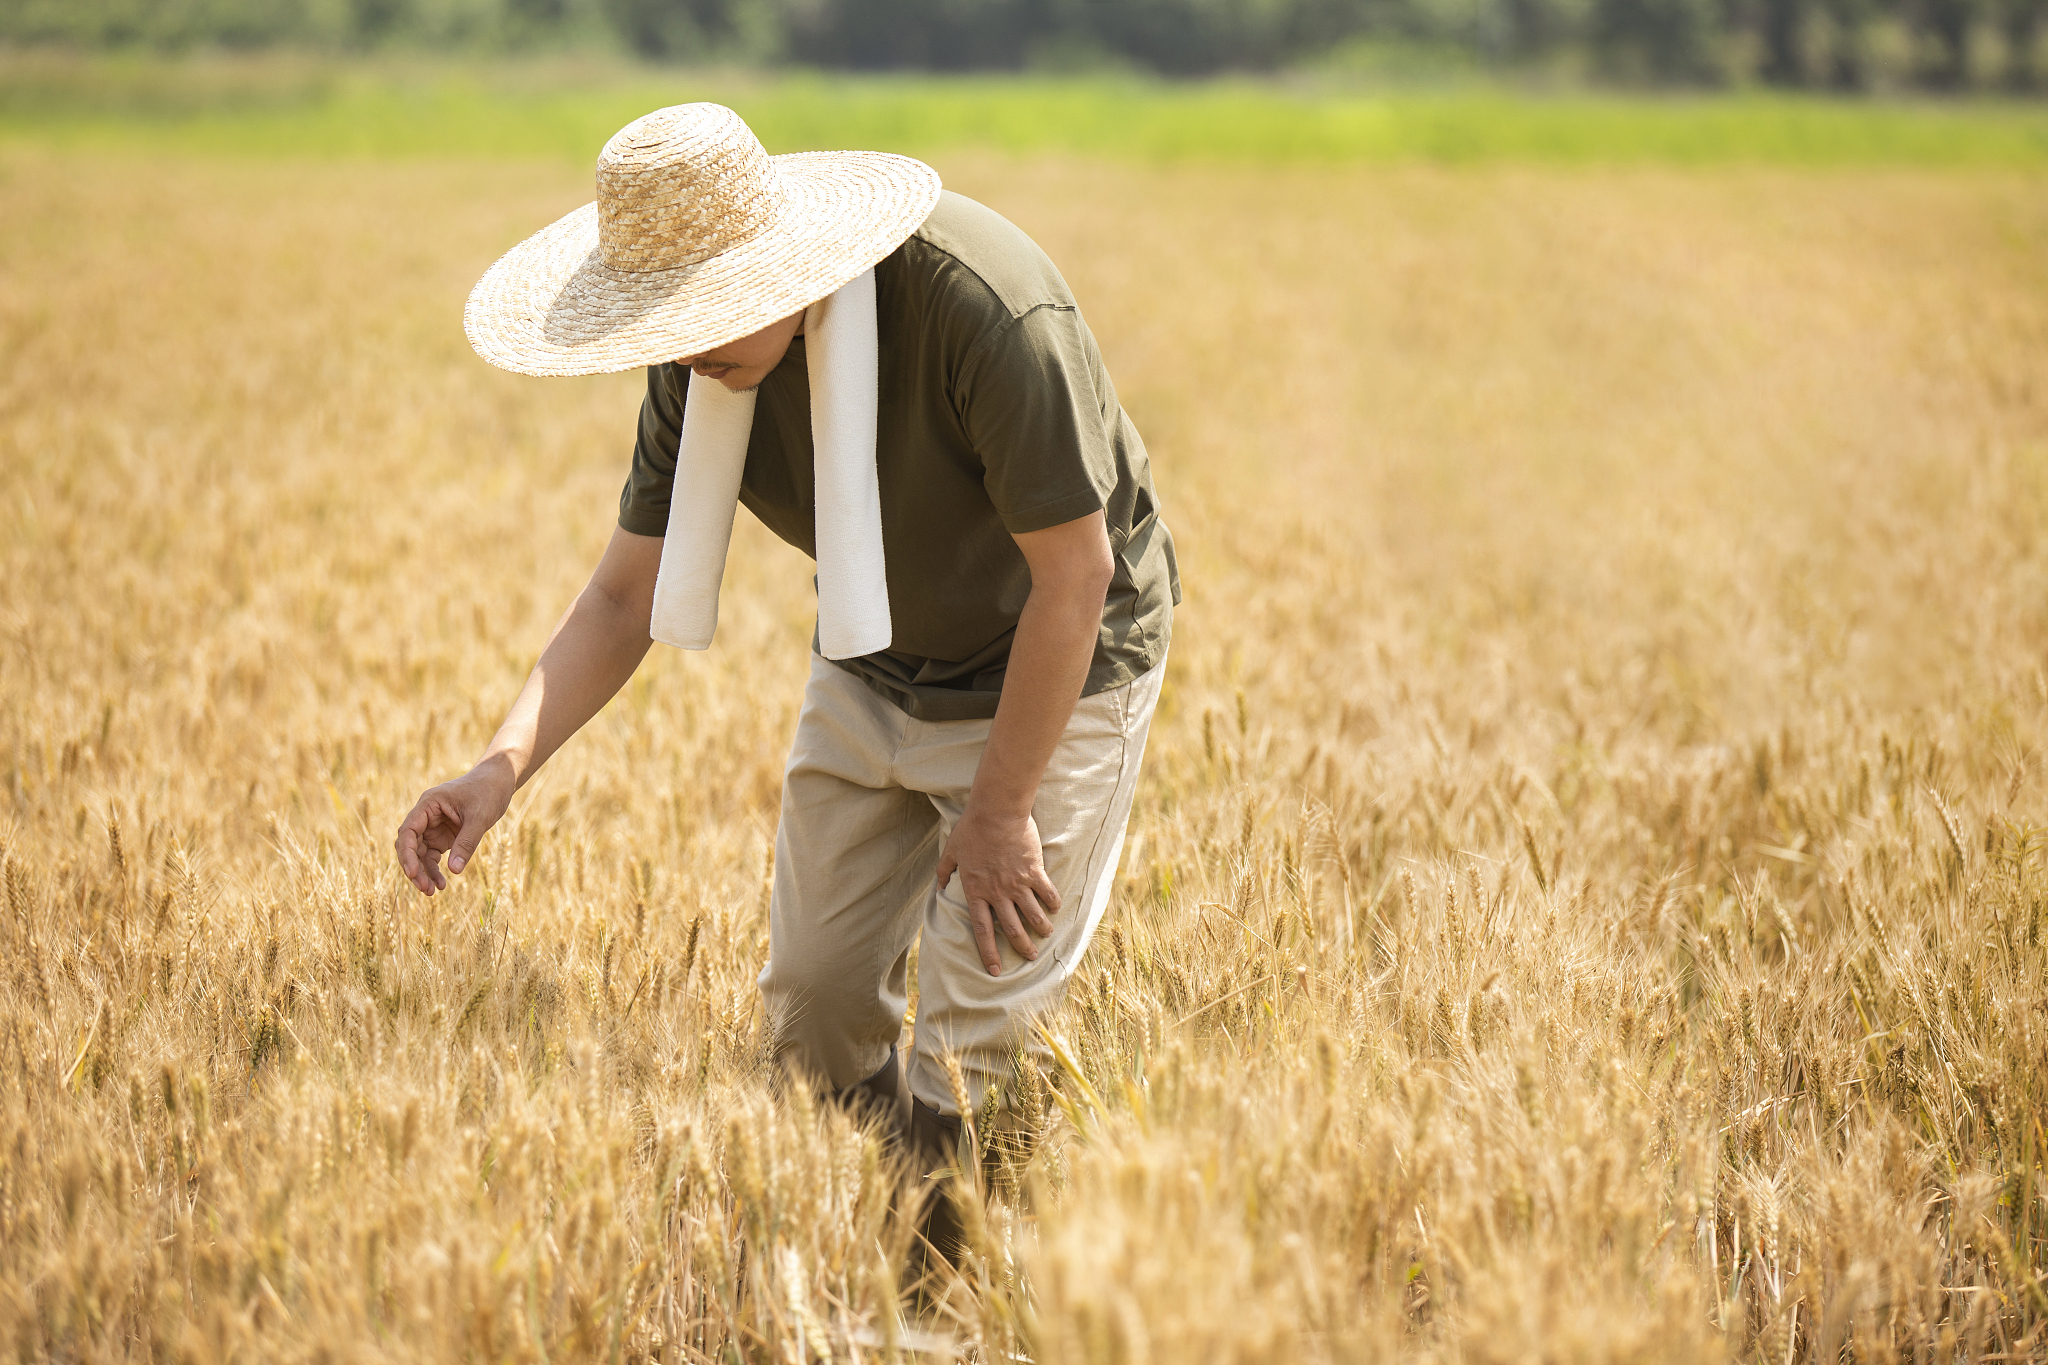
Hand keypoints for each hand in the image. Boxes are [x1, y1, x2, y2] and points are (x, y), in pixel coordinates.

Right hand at [394, 757, 514, 895]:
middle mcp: (426, 816)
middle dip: (414, 867)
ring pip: (420, 854)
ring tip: (433, 891)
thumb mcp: (480, 817)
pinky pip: (432, 856)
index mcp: (428, 804)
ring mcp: (433, 826)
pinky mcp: (443, 835)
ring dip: (423, 872)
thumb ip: (467, 842)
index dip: (407, 853)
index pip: (408, 830)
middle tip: (425, 888)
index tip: (412, 873)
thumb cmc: (488, 792)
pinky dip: (434, 869)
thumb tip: (454, 871)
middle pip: (410, 845)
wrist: (498, 781)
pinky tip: (442, 884)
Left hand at [936, 806, 1061, 975]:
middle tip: (1030, 957)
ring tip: (1046, 935)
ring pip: (1032, 915)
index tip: (994, 970)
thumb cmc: (972, 829)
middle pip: (1011, 929)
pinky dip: (1052, 903)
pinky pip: (1047, 893)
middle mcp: (998, 892)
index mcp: (976, 891)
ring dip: (1041, 929)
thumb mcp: (952, 850)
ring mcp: (1018, 883)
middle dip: (1022, 947)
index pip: (982, 930)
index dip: (988, 952)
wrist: (996, 812)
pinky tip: (1055, 908)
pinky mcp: (1034, 871)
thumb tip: (940, 884)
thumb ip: (945, 870)